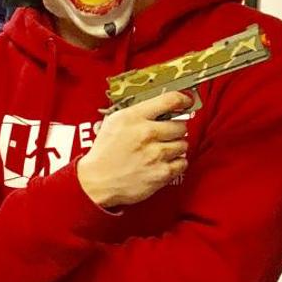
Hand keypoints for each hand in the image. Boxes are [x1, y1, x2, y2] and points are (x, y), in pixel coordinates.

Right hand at [77, 92, 192, 208]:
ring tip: (159, 152)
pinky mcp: (162, 172)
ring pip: (183, 144)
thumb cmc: (103, 154)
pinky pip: (182, 162)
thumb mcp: (113, 123)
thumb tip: (161, 106)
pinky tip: (161, 163)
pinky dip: (174, 163)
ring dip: (174, 147)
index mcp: (133, 117)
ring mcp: (155, 154)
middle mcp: (146, 133)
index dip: (183, 100)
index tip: (186, 102)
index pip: (170, 100)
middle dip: (174, 130)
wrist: (95, 182)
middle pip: (181, 125)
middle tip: (163, 136)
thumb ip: (137, 112)